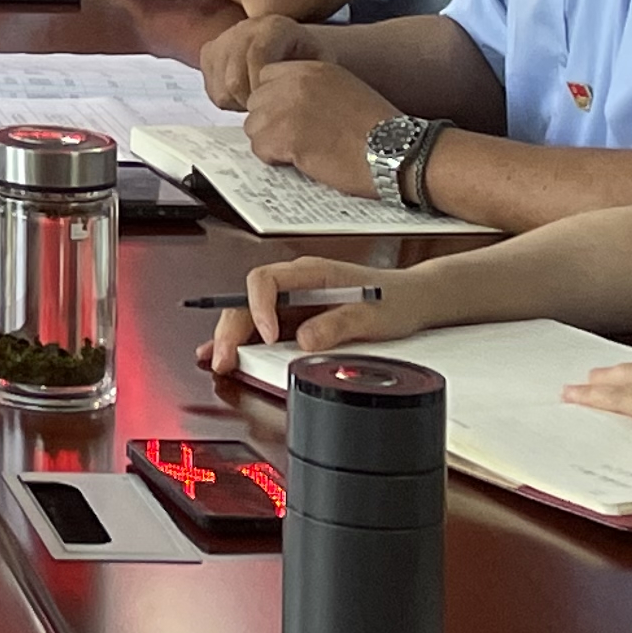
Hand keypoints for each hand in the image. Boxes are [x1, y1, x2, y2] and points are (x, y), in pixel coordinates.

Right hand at [198, 13, 325, 110]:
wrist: (292, 47)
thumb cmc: (308, 59)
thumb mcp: (322, 64)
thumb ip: (315, 77)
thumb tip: (304, 98)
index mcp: (275, 27)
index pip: (257, 56)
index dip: (263, 86)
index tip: (274, 103)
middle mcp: (245, 28)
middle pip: (234, 77)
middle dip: (252, 101)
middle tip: (268, 108)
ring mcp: (224, 38)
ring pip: (220, 86)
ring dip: (239, 102)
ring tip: (258, 99)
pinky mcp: (209, 51)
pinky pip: (210, 86)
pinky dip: (226, 98)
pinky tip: (245, 94)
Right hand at [201, 254, 434, 378]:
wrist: (413, 300)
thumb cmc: (394, 300)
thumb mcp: (371, 314)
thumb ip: (337, 324)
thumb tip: (305, 340)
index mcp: (311, 272)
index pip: (266, 280)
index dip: (259, 307)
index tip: (268, 336)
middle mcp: (296, 283)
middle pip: (248, 298)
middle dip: (232, 328)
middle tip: (224, 357)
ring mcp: (294, 301)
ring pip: (250, 313)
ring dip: (232, 336)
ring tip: (217, 360)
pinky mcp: (297, 319)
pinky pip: (264, 327)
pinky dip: (245, 342)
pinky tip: (230, 355)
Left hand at [239, 57, 392, 194]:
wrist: (399, 151)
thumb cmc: (380, 130)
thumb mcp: (343, 90)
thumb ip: (310, 91)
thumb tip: (281, 108)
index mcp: (311, 68)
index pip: (266, 78)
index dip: (274, 103)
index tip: (290, 119)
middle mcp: (295, 82)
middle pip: (256, 103)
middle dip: (271, 124)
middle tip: (297, 140)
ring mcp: (288, 108)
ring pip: (254, 128)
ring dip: (272, 144)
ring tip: (303, 152)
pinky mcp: (288, 136)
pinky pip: (261, 150)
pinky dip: (277, 161)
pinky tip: (304, 161)